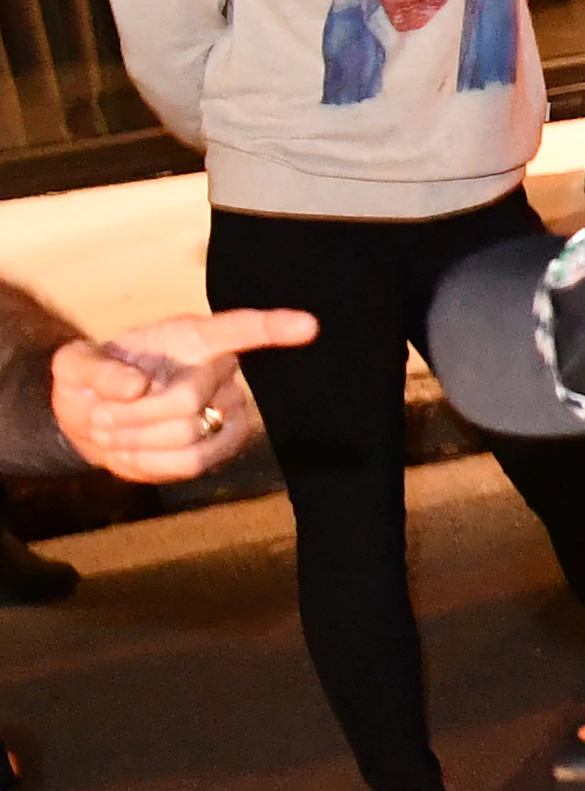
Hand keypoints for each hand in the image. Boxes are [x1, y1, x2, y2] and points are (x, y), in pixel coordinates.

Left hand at [55, 310, 314, 482]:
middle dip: (131, 416)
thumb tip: (136, 386)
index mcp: (190, 338)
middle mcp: (220, 372)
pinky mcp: (223, 447)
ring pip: (188, 439)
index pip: (239, 329)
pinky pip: (191, 465)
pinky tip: (133, 452)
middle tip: (100, 416)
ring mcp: (226, 412)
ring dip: (136, 442)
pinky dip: (149, 464)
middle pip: (187, 401)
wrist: (94, 422)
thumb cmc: (91, 382)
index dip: (274, 327)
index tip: (309, 325)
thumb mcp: (70, 365)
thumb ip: (91, 367)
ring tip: (114, 433)